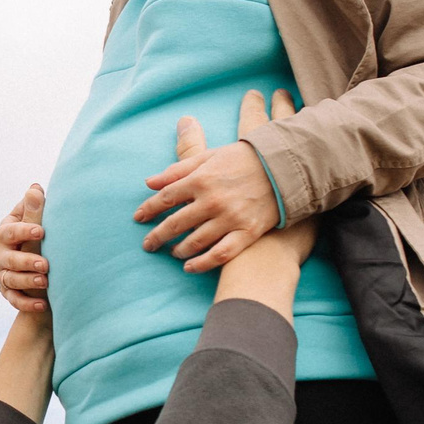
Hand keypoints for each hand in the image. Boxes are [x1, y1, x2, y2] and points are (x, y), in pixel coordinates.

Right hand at [0, 183, 46, 313]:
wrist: (29, 261)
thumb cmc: (34, 236)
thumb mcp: (33, 222)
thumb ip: (34, 209)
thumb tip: (36, 189)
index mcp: (6, 233)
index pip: (10, 231)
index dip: (24, 231)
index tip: (41, 232)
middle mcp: (1, 254)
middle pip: (9, 259)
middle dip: (26, 261)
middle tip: (45, 264)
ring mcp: (4, 274)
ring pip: (12, 280)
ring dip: (28, 282)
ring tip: (45, 282)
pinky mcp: (9, 292)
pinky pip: (15, 300)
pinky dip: (27, 304)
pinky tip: (43, 305)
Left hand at [136, 90, 300, 272]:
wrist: (285, 167)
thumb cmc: (245, 158)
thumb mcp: (210, 156)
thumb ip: (179, 168)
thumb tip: (150, 182)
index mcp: (201, 179)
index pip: (165, 198)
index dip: (149, 209)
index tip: (138, 218)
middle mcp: (212, 201)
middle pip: (175, 223)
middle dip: (157, 236)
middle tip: (147, 245)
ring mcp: (229, 219)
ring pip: (194, 241)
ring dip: (178, 250)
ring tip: (171, 253)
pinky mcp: (246, 233)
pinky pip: (220, 254)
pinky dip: (202, 263)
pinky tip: (190, 267)